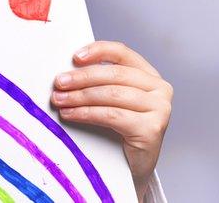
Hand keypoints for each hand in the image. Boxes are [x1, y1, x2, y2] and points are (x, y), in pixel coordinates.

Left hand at [51, 40, 171, 199]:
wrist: (132, 167)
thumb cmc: (118, 131)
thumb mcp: (110, 100)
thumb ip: (98, 82)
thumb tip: (66, 71)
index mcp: (149, 76)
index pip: (122, 53)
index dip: (97, 51)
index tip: (74, 57)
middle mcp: (159, 89)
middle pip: (114, 74)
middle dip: (81, 78)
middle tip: (59, 83)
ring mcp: (160, 109)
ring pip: (111, 94)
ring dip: (80, 97)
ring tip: (59, 100)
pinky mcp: (152, 128)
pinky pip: (112, 115)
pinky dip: (86, 113)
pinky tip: (70, 114)